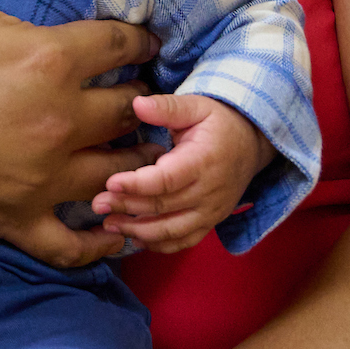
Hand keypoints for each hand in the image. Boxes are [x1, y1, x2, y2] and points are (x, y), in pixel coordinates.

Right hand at [0, 0, 160, 264]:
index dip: (140, 38)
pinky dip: (104, 237)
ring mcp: (39, 179)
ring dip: (136, 157)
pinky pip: (79, 244)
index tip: (140, 39)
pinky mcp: (15, 220)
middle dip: (144, 95)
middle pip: (135, 109)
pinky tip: (114, 220)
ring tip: (134, 143)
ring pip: (123, 173)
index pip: (127, 46)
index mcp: (48, 58)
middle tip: (142, 89)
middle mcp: (58, 122)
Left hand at [95, 94, 271, 252]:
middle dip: (127, 207)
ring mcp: (211, 211)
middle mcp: (209, 191)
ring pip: (172, 230)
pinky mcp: (210, 222)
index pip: (167, 179)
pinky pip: (184, 241)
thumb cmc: (218, 122)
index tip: (111, 183)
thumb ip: (167, 107)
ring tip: (109, 225)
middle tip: (97, 204)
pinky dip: (159, 245)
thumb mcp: (196, 106)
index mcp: (204, 160)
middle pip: (163, 207)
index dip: (137, 184)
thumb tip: (137, 103)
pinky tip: (134, 238)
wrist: (251, 144)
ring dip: (138, 232)